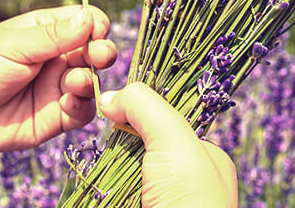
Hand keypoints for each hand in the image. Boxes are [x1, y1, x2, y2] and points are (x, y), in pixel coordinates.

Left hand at [0, 5, 116, 160]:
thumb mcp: (15, 46)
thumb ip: (54, 35)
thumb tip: (89, 17)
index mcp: (46, 32)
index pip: (85, 22)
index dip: (95, 26)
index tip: (96, 32)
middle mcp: (56, 58)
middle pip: (95, 51)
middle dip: (102, 52)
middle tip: (99, 56)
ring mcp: (57, 87)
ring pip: (92, 81)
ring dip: (89, 80)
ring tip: (71, 83)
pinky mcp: (57, 117)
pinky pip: (84, 112)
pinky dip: (83, 107)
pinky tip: (67, 104)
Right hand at [99, 83, 237, 207]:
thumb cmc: (191, 201)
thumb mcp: (175, 141)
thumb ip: (147, 107)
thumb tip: (112, 97)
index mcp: (204, 159)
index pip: (165, 123)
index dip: (138, 112)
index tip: (111, 103)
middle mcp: (182, 182)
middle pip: (136, 149)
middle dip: (115, 144)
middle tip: (100, 134)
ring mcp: (154, 202)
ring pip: (117, 177)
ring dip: (102, 172)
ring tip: (97, 167)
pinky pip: (106, 196)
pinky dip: (94, 192)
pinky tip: (90, 187)